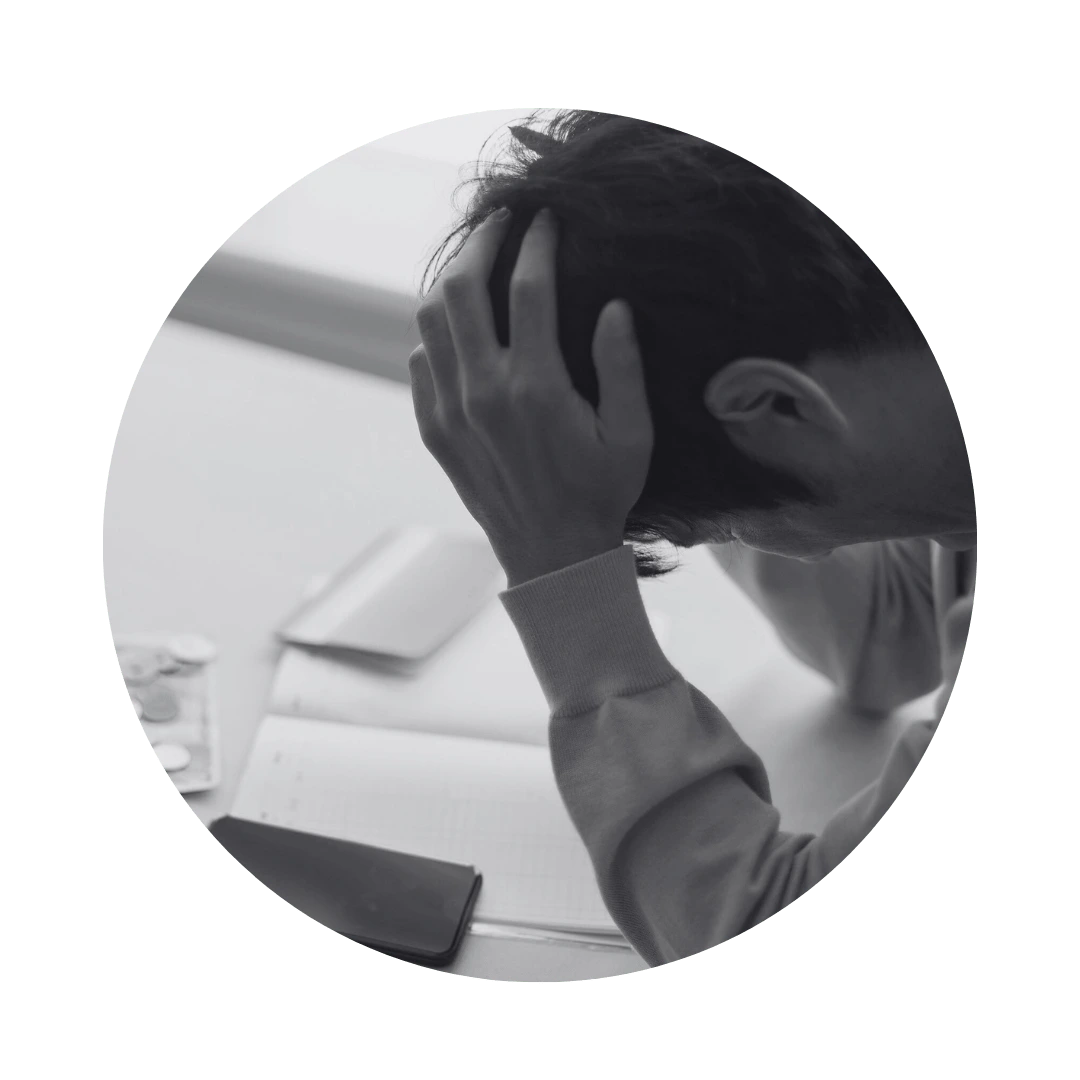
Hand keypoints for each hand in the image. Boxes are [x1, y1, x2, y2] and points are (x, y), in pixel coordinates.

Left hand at [409, 207, 653, 587]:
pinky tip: (459, 330)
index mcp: (536, 387)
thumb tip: (613, 306)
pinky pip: (420, 362)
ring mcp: (451, 411)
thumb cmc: (601, 494)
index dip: (538, 241)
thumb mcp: (632, 435)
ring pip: (431, 320)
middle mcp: (484, 392)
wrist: (551, 555)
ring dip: (452, 284)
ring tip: (477, 269)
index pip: (529, 287)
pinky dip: (435, 334)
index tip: (546, 219)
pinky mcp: (434, 430)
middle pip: (462, 288)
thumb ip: (622, 366)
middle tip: (501, 223)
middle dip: (481, 243)